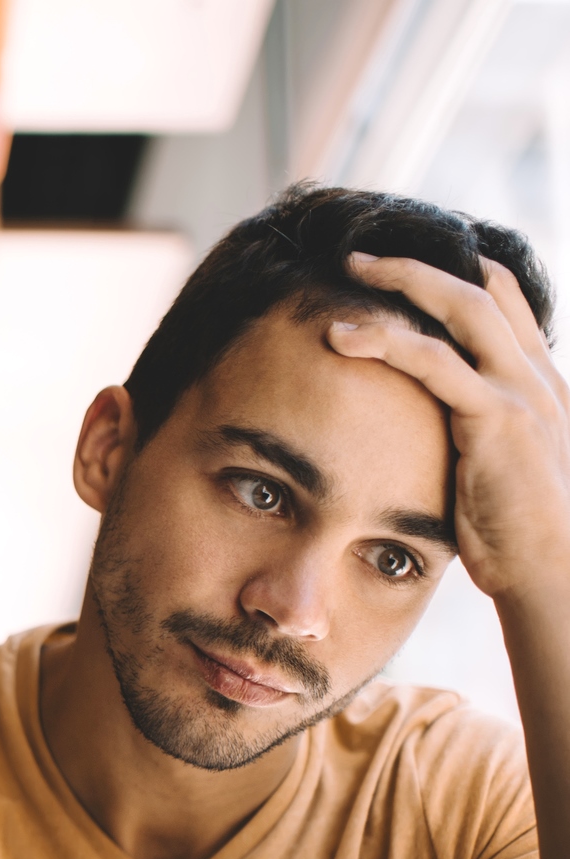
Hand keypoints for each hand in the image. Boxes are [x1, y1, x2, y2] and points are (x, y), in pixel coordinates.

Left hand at [326, 254, 569, 604]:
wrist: (557, 573)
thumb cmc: (521, 535)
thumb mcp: (502, 471)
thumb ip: (477, 437)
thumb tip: (433, 434)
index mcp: (542, 384)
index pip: (507, 304)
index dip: (462, 272)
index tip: (411, 259)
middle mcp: (538, 378)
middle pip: (484, 290)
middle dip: (422, 264)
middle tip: (363, 254)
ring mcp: (523, 394)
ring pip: (462, 310)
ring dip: (402, 281)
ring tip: (350, 269)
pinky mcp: (498, 419)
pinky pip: (436, 363)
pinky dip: (386, 342)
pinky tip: (342, 337)